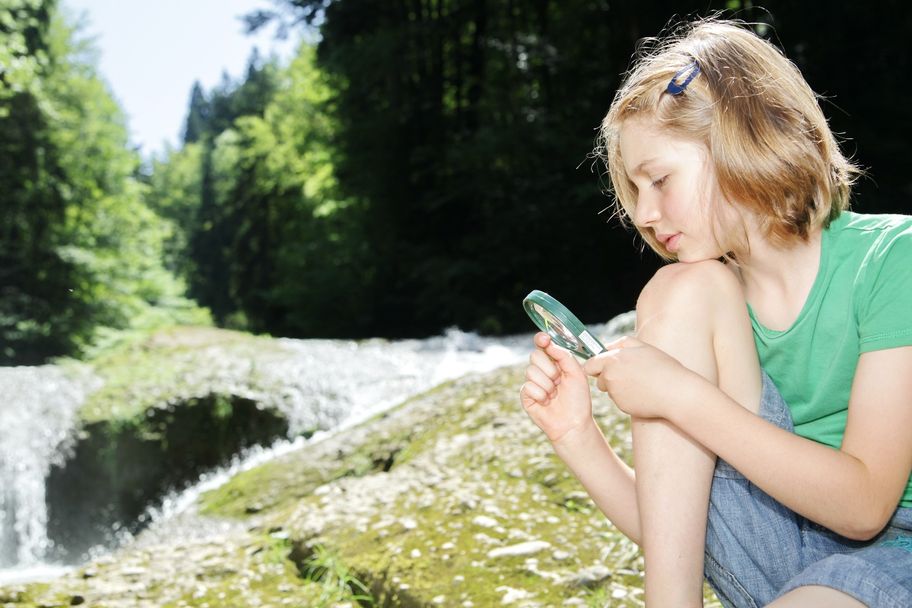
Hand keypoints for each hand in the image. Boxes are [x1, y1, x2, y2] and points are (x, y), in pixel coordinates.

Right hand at [520, 332, 594, 443]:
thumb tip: (549, 344)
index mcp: (554, 362)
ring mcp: (533, 382)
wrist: (573, 423)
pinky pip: (528, 387)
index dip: (541, 340)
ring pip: (531, 372)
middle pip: (534, 356)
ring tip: (555, 395)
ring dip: (547, 385)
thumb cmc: (578, 400)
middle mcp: (542, 370)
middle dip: (549, 369)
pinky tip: (547, 402)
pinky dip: (541, 395)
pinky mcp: (526, 395)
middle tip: (559, 380)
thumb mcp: (577, 374)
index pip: (543, 345)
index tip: (544, 339)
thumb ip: (564, 356)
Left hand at [582, 336, 699, 419]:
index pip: (589, 365)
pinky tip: (642, 394)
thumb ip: (622, 343)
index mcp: (613, 360)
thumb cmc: (662, 367)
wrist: (676, 393)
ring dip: (618, 388)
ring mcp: (615, 394)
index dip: (595, 366)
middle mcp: (610, 377)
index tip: (602, 367)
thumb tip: (607, 347)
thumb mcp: (643, 347)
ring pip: (610, 391)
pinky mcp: (622, 406)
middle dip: (608, 378)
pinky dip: (627, 398)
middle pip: (599, 380)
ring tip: (639, 383)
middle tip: (628, 374)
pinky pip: (620, 401)